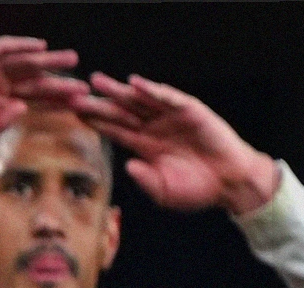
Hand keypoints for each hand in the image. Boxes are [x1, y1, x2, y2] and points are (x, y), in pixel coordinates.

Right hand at [0, 36, 88, 151]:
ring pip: (25, 62)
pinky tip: (39, 47)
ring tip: (71, 60)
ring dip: (47, 61)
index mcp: (0, 106)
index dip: (56, 103)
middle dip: (59, 82)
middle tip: (84, 84)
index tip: (79, 106)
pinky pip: (2, 48)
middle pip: (36, 81)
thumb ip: (1, 124)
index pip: (35, 102)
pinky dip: (20, 45)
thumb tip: (23, 108)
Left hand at [70, 72, 279, 214]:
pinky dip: (152, 90)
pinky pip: (168, 98)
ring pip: (140, 101)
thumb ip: (145, 179)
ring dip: (119, 91)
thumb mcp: (163, 190)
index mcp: (144, 146)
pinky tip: (135, 84)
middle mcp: (154, 128)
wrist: (229, 184)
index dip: (95, 122)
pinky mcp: (191, 111)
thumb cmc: (195, 190)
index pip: (114, 130)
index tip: (74, 114)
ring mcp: (171, 118)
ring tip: (98, 81)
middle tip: (75, 94)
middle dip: (99, 103)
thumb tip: (128, 165)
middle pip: (121, 112)